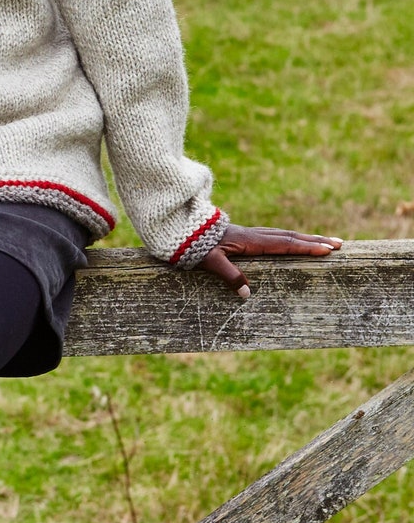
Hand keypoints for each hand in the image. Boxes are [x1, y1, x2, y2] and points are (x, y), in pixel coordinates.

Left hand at [200, 224, 341, 299]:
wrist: (182, 228)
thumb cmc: (195, 246)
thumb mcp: (210, 262)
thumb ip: (229, 275)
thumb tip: (247, 294)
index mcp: (251, 241)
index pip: (284, 244)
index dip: (306, 247)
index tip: (327, 249)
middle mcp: (255, 235)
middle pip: (291, 237)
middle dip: (316, 241)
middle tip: (340, 245)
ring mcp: (252, 234)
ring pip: (286, 235)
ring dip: (307, 238)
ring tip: (328, 242)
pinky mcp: (248, 236)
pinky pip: (277, 236)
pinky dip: (293, 239)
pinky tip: (298, 243)